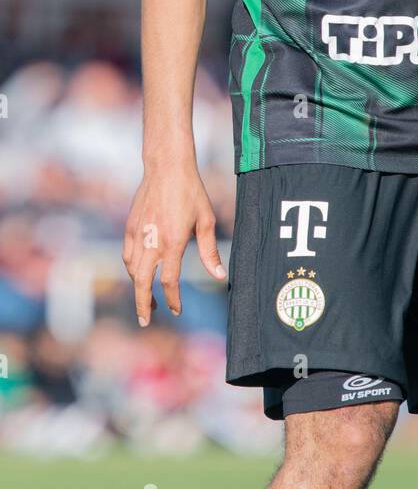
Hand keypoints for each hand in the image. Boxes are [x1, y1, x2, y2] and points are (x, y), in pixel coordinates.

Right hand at [122, 162, 225, 324]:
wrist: (167, 167)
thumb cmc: (191, 192)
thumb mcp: (206, 220)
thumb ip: (210, 251)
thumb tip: (220, 276)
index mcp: (173, 241)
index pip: (168, 280)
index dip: (172, 299)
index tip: (177, 310)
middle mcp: (152, 240)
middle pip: (141, 282)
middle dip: (143, 304)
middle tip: (146, 321)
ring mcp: (138, 234)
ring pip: (132, 270)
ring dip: (138, 289)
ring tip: (146, 302)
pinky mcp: (130, 226)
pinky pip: (126, 255)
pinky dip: (131, 269)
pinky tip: (139, 274)